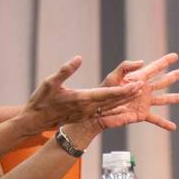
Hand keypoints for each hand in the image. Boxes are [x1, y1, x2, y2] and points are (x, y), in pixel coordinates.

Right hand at [18, 57, 143, 133]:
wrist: (35, 120)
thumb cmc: (41, 100)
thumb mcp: (50, 82)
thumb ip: (65, 70)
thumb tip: (78, 58)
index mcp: (82, 99)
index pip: (108, 94)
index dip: (124, 90)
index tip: (136, 84)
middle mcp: (87, 108)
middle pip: (113, 101)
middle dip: (129, 94)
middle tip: (143, 85)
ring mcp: (86, 113)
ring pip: (110, 107)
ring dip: (124, 100)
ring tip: (137, 92)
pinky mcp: (84, 115)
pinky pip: (104, 111)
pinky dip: (115, 107)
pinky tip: (124, 106)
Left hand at [87, 53, 178, 132]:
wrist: (98, 111)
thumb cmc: (103, 92)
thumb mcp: (113, 76)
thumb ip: (126, 67)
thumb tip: (142, 62)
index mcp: (138, 79)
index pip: (154, 68)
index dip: (165, 62)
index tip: (175, 56)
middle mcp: (144, 90)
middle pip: (162, 82)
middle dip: (172, 77)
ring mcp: (144, 102)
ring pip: (163, 99)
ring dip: (174, 98)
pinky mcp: (142, 114)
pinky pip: (156, 119)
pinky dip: (164, 123)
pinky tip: (173, 127)